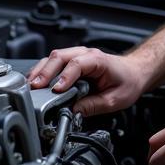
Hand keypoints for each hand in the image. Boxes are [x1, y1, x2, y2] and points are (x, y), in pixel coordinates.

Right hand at [26, 46, 147, 115]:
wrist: (134, 72)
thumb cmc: (127, 82)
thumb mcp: (114, 100)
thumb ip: (93, 105)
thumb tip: (74, 111)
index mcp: (98, 60)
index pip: (77, 64)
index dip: (64, 77)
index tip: (57, 90)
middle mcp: (85, 54)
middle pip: (59, 57)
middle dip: (45, 72)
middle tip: (35, 88)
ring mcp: (77, 55)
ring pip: (53, 57)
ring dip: (40, 71)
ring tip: (30, 86)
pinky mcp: (71, 61)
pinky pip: (53, 62)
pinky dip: (42, 70)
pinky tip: (34, 81)